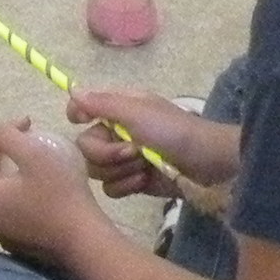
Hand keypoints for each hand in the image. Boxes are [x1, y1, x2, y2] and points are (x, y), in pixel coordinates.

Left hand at [0, 119, 104, 263]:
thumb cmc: (61, 192)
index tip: (29, 124)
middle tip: (4, 153)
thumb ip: (6, 134)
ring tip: (10, 171)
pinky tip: (24, 194)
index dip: (4, 130)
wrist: (85, 239)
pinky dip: (2, 201)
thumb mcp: (35, 151)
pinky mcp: (15, 243)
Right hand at [64, 87, 235, 202]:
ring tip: (144, 166)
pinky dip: (127, 186)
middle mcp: (116, 132)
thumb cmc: (173, 131)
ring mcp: (124, 159)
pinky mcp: (132, 182)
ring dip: (121, 170)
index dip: (78, 115)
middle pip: (85, 147)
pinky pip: (111, 189)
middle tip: (133, 151)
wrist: (206, 165)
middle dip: (108, 153)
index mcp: (117, 108)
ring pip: (97, 171)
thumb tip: (72, 90)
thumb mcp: (137, 112)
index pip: (82, 108)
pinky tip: (144, 181)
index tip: (81, 122)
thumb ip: (103, 104)